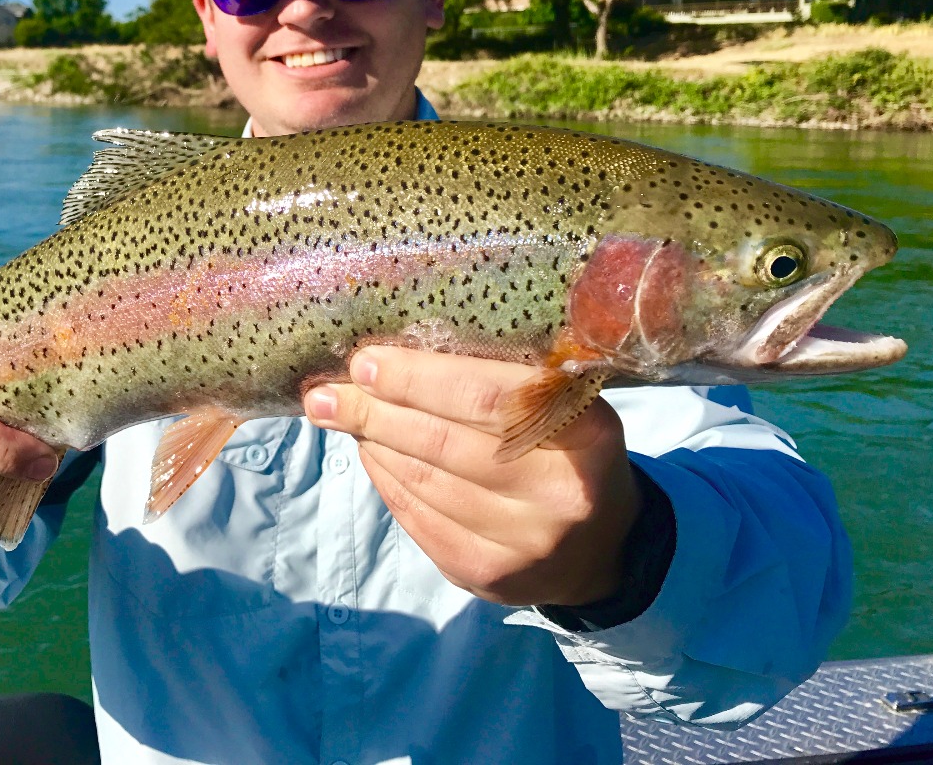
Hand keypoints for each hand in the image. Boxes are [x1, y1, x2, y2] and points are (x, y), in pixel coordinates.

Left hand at [303, 346, 641, 607]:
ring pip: (426, 483)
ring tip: (340, 414)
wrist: (602, 549)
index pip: (488, 398)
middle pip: (446, 443)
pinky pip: (421, 521)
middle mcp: (562, 493)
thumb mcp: (559, 406)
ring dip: (374, 443)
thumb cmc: (566, 452)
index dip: (419, 379)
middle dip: (376, 411)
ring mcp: (526, 543)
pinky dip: (387, 481)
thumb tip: (395, 355)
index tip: (366, 361)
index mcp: (587, 433)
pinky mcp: (491, 577)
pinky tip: (370, 454)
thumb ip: (500, 381)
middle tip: (329, 391)